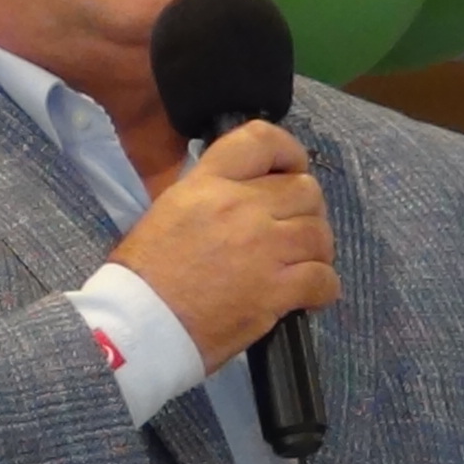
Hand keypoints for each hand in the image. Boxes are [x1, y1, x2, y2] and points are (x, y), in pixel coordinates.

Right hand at [108, 121, 339, 372]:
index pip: (262, 139)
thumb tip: (245, 196)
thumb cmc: (144, 272)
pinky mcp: (277, 290)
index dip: (288, 152)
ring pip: (319, 233)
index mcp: (210, 182)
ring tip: (302, 266)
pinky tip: (307, 296)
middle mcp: (242, 207)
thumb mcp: (170, 210)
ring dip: (317, 250)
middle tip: (293, 232)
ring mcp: (264, 248)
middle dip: (306, 211)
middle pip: (305, 190)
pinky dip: (323, 287)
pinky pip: (324, 279)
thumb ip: (211, 194)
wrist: (139, 323)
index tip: (290, 171)